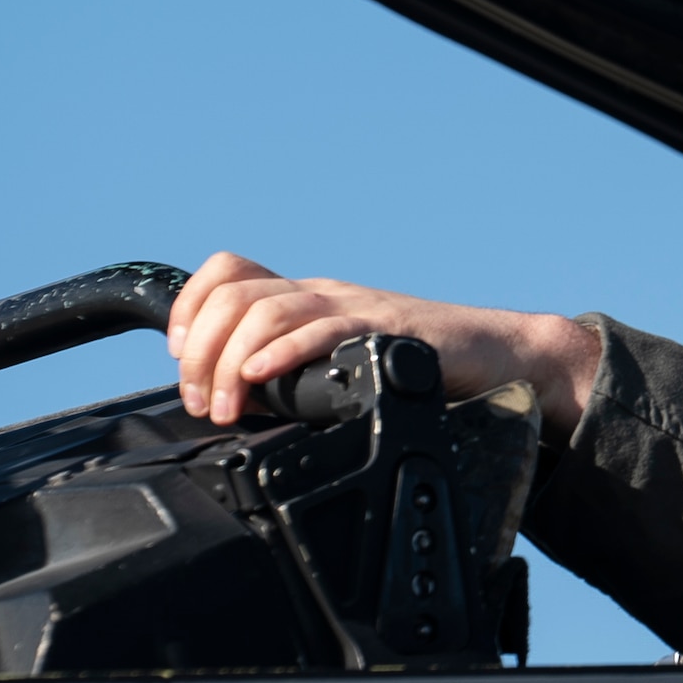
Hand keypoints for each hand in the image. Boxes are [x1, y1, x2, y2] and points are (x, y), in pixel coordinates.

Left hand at [167, 251, 598, 438]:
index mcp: (310, 298)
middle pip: (233, 295)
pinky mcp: (383, 327)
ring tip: (229, 405)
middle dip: (201, 350)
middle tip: (205, 402)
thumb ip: (302, 375)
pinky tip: (263, 378)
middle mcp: (324, 293)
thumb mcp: (348, 364)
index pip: (227, 275)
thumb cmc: (428, 366)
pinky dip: (280, 351)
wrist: (498, 356)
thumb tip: (243, 407)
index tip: (184, 364)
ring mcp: (353, 307)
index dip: (189, 311)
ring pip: (264, 310)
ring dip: (230, 361)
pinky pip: (319, 328)